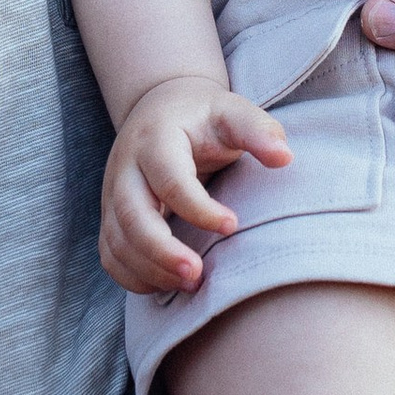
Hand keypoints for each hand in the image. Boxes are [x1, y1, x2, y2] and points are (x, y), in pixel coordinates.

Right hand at [100, 78, 287, 294]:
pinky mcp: (111, 215)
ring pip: (117, 240)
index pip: (169, 179)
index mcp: (156, 139)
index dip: (199, 208)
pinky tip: (166, 285)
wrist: (162, 110)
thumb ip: (258, 130)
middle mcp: (126, 167)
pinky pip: (110, 253)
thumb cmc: (204, 116)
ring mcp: (113, 193)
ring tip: (191, 284)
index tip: (233, 225)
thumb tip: (284, 157)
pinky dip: (131, 275)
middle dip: (161, 251)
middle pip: (131, 215)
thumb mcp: (233, 111)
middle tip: (197, 275)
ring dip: (149, 269)